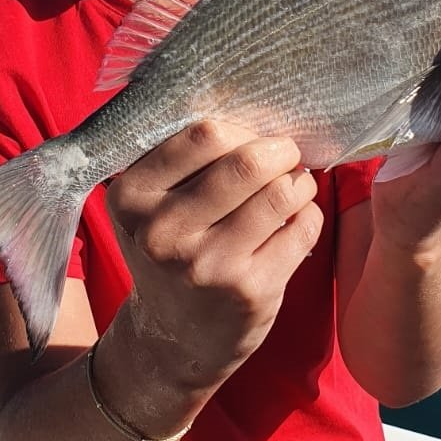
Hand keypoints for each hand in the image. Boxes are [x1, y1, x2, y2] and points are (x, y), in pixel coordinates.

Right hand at [105, 121, 322, 387]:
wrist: (174, 339)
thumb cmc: (172, 250)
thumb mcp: (151, 203)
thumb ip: (180, 156)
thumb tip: (249, 101)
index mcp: (131, 196)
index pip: (204, 135)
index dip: (243, 129)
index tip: (253, 137)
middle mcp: (163, 232)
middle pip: (247, 162)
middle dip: (280, 150)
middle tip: (286, 154)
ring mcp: (207, 266)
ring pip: (282, 192)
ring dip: (300, 182)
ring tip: (295, 186)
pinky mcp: (249, 292)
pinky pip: (303, 228)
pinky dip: (309, 215)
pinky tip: (296, 220)